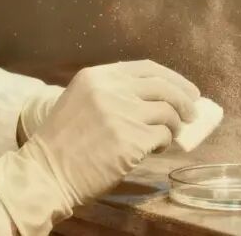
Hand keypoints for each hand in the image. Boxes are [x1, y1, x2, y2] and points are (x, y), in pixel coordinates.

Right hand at [21, 60, 199, 205]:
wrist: (47, 172)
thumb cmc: (63, 143)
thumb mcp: (80, 101)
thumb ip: (113, 93)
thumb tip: (158, 99)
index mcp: (96, 76)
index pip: (146, 68)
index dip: (172, 78)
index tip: (187, 90)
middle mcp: (111, 89)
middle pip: (163, 86)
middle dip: (184, 100)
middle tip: (193, 113)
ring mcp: (122, 113)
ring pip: (168, 112)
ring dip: (174, 125)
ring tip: (169, 136)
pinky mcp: (132, 139)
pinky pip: (162, 136)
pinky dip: (165, 142)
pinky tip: (156, 149)